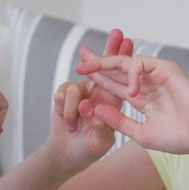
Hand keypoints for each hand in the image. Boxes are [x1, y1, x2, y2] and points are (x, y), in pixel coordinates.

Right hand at [46, 29, 132, 172]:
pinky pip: (61, 95)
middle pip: (103, 65)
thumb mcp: (102, 140)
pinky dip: (64, 112)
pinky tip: (68, 126)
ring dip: (73, 110)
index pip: (120, 76)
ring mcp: (80, 93)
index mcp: (114, 100)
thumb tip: (91, 105)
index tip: (127, 42)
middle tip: (117, 32)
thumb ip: (101, 123)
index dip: (123, 58)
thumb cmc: (89, 149)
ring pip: (75, 86)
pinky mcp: (62, 97)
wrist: (68, 157)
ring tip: (74, 127)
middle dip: (108, 49)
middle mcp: (98, 93)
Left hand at [75, 53, 188, 154]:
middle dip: (97, 63)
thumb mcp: (140, 133)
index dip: (97, 79)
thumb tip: (96, 108)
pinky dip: (132, 74)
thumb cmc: (179, 137)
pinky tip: (131, 90)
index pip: (114, 85)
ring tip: (88, 68)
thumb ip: (118, 121)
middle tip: (79, 57)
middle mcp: (147, 84)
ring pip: (126, 63)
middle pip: (116, 69)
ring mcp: (156, 75)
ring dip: (106, 63)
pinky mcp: (166, 68)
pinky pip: (142, 64)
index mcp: (141, 98)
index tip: (78, 76)